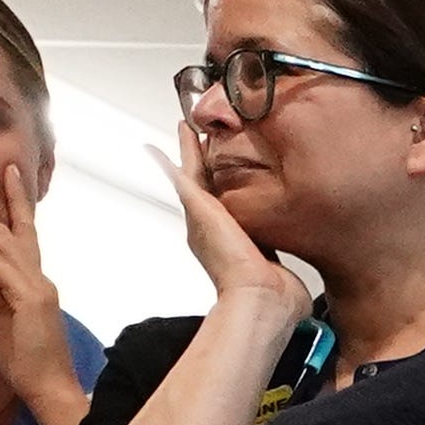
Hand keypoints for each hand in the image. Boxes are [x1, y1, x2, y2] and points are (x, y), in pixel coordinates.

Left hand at [0, 174, 85, 424]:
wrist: (48, 389)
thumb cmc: (26, 362)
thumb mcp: (6, 317)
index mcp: (35, 280)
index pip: (28, 231)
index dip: (18, 199)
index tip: (8, 171)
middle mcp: (40, 275)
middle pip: (5, 228)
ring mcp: (36, 284)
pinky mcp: (26, 296)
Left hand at [173, 135, 306, 319]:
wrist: (263, 299)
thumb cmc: (232, 262)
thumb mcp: (202, 212)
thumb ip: (185, 182)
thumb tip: (154, 156)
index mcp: (202, 217)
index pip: (193, 173)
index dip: (190, 148)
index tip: (188, 125)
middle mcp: (221, 227)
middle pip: (214, 184)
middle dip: (214, 159)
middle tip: (215, 134)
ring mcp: (245, 237)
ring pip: (237, 199)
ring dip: (237, 179)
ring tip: (243, 156)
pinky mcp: (269, 248)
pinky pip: (260, 216)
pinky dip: (261, 201)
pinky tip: (270, 195)